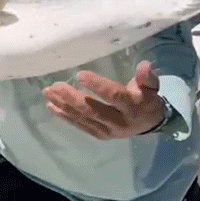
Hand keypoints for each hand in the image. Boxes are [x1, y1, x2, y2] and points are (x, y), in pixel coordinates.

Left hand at [43, 61, 165, 139]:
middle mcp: (119, 121)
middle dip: (72, 97)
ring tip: (48, 93)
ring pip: (83, 118)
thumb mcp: (151, 86)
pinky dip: (65, 117)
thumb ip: (146, 77)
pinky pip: (80, 126)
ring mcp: (107, 131)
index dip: (97, 86)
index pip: (113, 96)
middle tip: (55, 85)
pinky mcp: (99, 135)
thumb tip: (144, 65)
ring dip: (63, 106)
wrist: (149, 124)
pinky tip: (52, 107)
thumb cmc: (146, 98)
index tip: (80, 75)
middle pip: (93, 109)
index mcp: (132, 107)